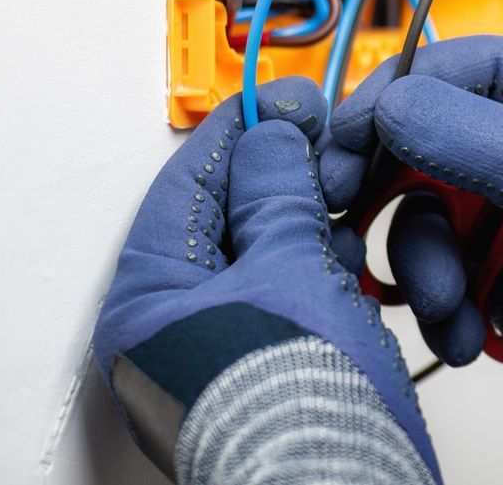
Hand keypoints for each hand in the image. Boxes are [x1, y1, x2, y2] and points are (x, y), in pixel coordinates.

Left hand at [95, 76, 436, 484]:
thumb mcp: (286, 267)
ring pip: (270, 258)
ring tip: (349, 222)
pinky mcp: (275, 372)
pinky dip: (328, 278)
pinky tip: (357, 271)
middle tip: (331, 151)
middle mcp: (173, 330)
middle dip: (289, 184)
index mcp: (145, 302)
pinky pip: (297, 300)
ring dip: (315, 232)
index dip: (243, 129)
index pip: (185, 183)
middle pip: (230, 219)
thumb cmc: (293, 403)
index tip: (289, 98)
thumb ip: (276, 190)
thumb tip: (269, 135)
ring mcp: (225, 353)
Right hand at [324, 35, 502, 483]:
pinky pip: (438, 271)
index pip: (479, 67)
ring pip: (426, 213)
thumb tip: (399, 101)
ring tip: (455, 306)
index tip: (351, 131)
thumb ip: (491, 144)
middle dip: (399, 188)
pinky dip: (440, 303)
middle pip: (435, 139)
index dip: (408, 91)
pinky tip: (470, 335)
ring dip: (425, 263)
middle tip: (347, 209)